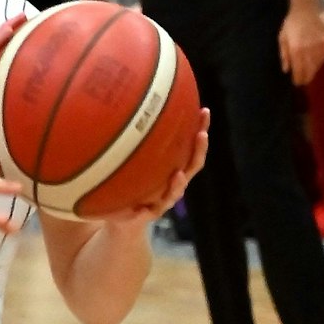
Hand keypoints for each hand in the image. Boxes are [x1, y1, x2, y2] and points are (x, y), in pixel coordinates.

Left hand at [91, 109, 209, 224]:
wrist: (120, 218)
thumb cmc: (127, 185)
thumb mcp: (127, 159)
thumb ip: (129, 140)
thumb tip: (121, 105)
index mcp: (171, 167)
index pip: (190, 146)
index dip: (199, 130)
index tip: (203, 111)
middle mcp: (172, 182)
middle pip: (192, 166)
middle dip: (198, 151)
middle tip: (201, 135)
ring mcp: (163, 200)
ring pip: (176, 191)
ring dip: (178, 184)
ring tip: (179, 174)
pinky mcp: (148, 216)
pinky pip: (150, 213)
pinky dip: (149, 209)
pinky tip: (144, 207)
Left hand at [279, 4, 323, 85]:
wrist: (305, 9)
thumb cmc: (290, 24)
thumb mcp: (282, 38)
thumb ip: (284, 55)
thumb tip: (286, 70)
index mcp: (296, 49)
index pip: (299, 69)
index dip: (298, 78)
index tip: (296, 84)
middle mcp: (308, 49)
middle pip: (309, 69)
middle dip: (306, 78)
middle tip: (302, 82)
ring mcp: (318, 45)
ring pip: (318, 64)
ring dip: (313, 71)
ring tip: (308, 75)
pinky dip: (320, 63)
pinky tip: (315, 65)